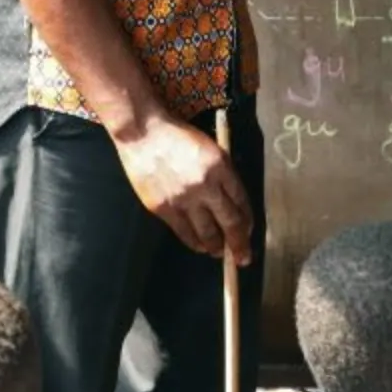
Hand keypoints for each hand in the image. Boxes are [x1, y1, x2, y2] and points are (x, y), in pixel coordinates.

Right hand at [114, 116, 253, 264]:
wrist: (143, 133)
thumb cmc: (178, 137)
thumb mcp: (210, 148)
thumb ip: (223, 174)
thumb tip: (232, 203)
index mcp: (220, 167)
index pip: (242, 201)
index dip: (247, 221)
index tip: (248, 232)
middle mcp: (205, 185)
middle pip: (230, 222)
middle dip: (240, 244)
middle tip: (244, 258)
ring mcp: (183, 199)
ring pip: (208, 233)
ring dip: (217, 247)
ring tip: (219, 253)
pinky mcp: (163, 208)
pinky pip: (184, 233)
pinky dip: (195, 243)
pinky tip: (200, 246)